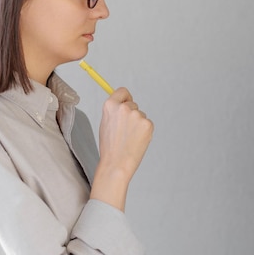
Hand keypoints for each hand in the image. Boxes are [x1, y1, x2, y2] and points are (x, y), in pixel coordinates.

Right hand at [90, 87, 153, 210]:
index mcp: (110, 105)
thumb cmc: (110, 147)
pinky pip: (147, 124)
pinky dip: (144, 131)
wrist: (117, 163)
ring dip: (137, 124)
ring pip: (141, 115)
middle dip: (131, 114)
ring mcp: (137, 115)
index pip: (122, 91)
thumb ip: (114, 111)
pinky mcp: (148, 124)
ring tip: (129, 138)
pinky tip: (136, 141)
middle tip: (124, 131)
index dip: (125, 98)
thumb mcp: (105, 123)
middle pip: (133, 104)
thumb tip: (123, 102)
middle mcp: (124, 107)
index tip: (126, 102)